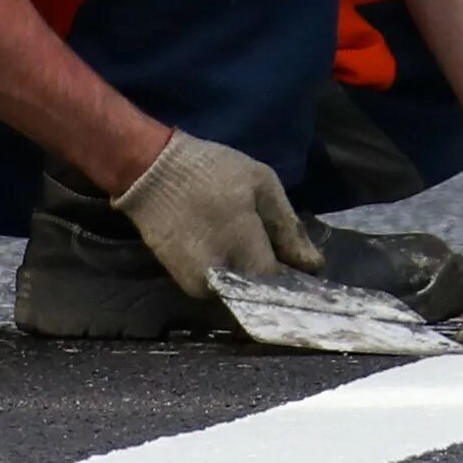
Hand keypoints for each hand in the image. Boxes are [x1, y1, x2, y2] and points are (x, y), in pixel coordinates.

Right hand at [114, 129, 325, 296]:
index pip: (282, 285)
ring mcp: (198, 286)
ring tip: (252, 243)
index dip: (295, 274)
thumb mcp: (261, 185)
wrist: (149, 171)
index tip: (303, 261)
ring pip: (239, 289)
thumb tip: (313, 265)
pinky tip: (229, 245)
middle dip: (272, 274)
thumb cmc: (211, 172)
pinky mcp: (182, 283)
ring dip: (249, 272)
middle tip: (276, 247)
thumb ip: (289, 228)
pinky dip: (229, 270)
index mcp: (245, 257)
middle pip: (259, 291)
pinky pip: (218, 284)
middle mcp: (222, 283)